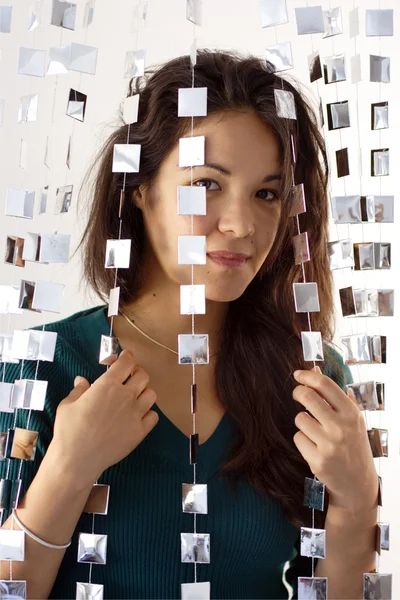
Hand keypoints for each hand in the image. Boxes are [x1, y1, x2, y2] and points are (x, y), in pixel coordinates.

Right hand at [52, 349, 158, 483]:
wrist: (77, 460)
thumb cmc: (69, 430)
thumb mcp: (68, 405)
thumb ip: (79, 390)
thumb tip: (82, 381)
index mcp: (107, 385)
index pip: (126, 362)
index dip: (127, 357)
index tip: (126, 356)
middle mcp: (125, 396)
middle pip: (143, 376)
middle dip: (137, 373)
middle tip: (130, 377)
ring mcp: (135, 414)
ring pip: (151, 394)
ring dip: (144, 393)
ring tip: (135, 397)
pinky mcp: (140, 431)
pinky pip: (154, 416)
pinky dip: (148, 413)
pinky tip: (139, 416)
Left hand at [292, 366, 378, 513]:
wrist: (357, 482)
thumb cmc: (352, 444)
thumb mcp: (350, 418)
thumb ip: (333, 394)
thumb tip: (315, 369)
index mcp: (351, 414)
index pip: (325, 385)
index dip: (307, 376)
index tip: (298, 375)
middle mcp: (341, 427)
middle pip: (307, 397)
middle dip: (298, 392)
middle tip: (298, 394)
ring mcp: (329, 444)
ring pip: (299, 418)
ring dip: (303, 422)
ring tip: (315, 431)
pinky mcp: (317, 460)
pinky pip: (297, 438)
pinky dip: (302, 440)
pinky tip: (314, 446)